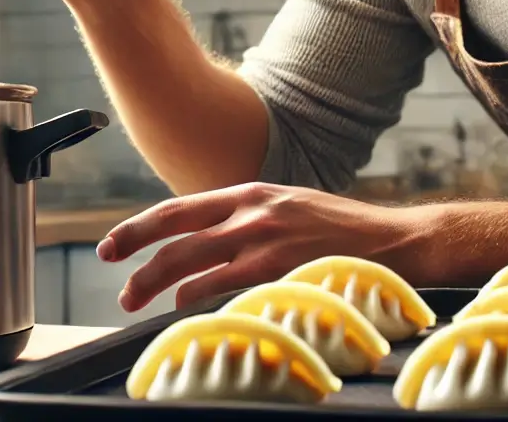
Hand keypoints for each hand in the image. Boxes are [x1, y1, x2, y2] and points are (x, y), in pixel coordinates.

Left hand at [95, 183, 436, 312]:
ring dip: (159, 287)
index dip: (140, 227)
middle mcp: (250, 212)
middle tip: (115, 278)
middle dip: (137, 258)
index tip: (115, 244)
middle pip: (176, 236)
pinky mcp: (280, 272)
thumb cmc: (338, 228)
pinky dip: (199, 304)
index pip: (179, 209)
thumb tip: (204, 241)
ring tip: (136, 302)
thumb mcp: (285, 206)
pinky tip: (186, 314)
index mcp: (248, 193)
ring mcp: (264, 242)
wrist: (393, 241)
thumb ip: (245, 218)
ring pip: (192, 266)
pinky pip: (224, 291)